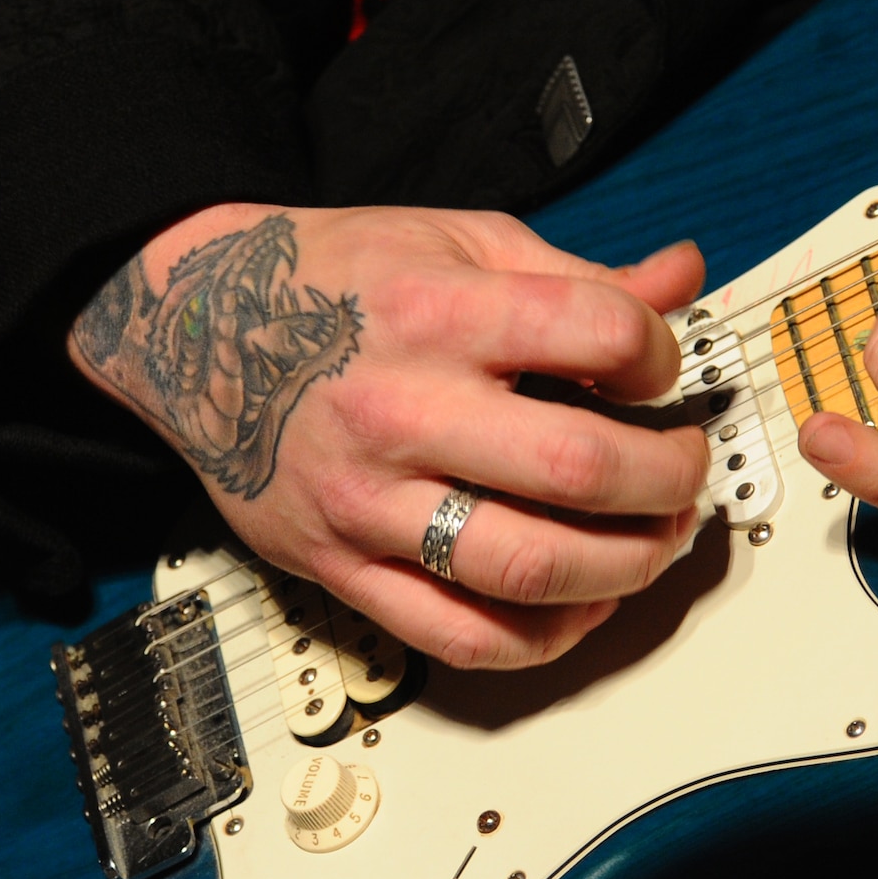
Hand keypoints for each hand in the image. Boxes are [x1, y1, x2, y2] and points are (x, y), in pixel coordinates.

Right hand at [70, 204, 709, 669]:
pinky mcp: (343, 569)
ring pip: (528, 568)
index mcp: (435, 311)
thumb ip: (575, 273)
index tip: (657, 371)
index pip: (596, 336)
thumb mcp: (455, 241)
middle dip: (668, 479)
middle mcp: (399, 410)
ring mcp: (367, 501)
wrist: (194, 328)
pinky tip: (582, 603)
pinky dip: (545, 637)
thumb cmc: (332, 283)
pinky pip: (462, 636)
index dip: (659, 356)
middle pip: (577, 469)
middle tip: (683, 470)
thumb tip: (680, 278)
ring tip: (654, 540)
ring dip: (626, 566)